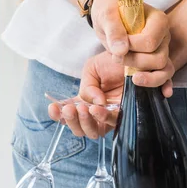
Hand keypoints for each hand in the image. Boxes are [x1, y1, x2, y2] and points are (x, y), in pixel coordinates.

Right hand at [48, 51, 172, 138]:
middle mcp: (96, 112)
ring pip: (94, 131)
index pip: (67, 115)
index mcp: (84, 102)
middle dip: (72, 121)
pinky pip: (112, 123)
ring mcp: (110, 116)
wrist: (133, 56)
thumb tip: (92, 104)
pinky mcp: (125, 116)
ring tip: (84, 109)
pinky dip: (102, 117)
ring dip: (85, 122)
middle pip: (80, 129)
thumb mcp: (92, 70)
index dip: (58, 115)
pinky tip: (97, 109)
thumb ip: (87, 88)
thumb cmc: (112, 62)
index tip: (53, 107)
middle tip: (70, 109)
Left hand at [91, 0, 173, 83]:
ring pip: (163, 70)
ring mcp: (162, 49)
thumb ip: (114, 30)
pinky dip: (159, 84)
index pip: (150, 42)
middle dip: (135, 62)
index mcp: (158, 20)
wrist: (108, 16)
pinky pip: (164, 76)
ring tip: (129, 74)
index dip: (132, 47)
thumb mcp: (106, 16)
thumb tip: (121, 50)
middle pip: (158, 58)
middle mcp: (164, 36)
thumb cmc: (109, 11)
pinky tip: (158, 91)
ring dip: (145, 75)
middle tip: (117, 56)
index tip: (117, 43)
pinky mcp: (156, 61)